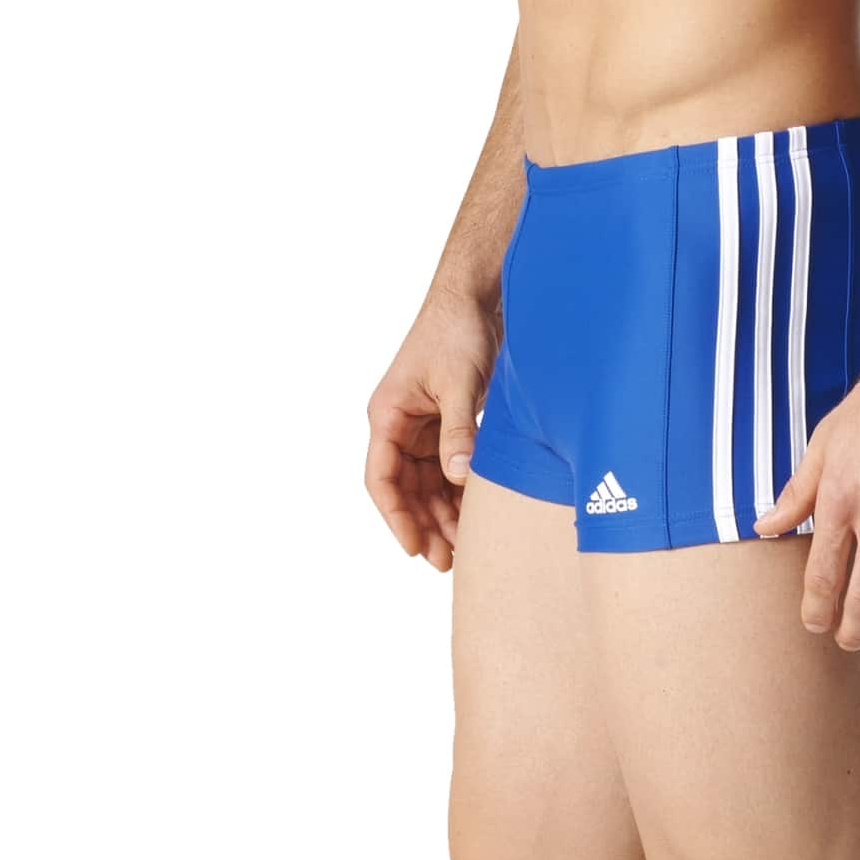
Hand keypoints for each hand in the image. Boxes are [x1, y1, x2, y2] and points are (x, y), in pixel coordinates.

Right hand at [364, 289, 497, 572]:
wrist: (477, 297)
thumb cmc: (458, 331)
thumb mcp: (460, 384)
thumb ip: (459, 432)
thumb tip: (458, 478)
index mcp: (388, 415)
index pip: (382, 479)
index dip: (396, 518)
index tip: (415, 549)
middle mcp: (400, 425)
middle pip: (405, 491)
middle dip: (425, 526)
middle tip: (447, 562)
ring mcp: (422, 428)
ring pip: (427, 486)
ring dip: (443, 516)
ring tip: (464, 548)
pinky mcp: (446, 426)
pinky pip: (447, 471)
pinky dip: (459, 494)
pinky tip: (476, 516)